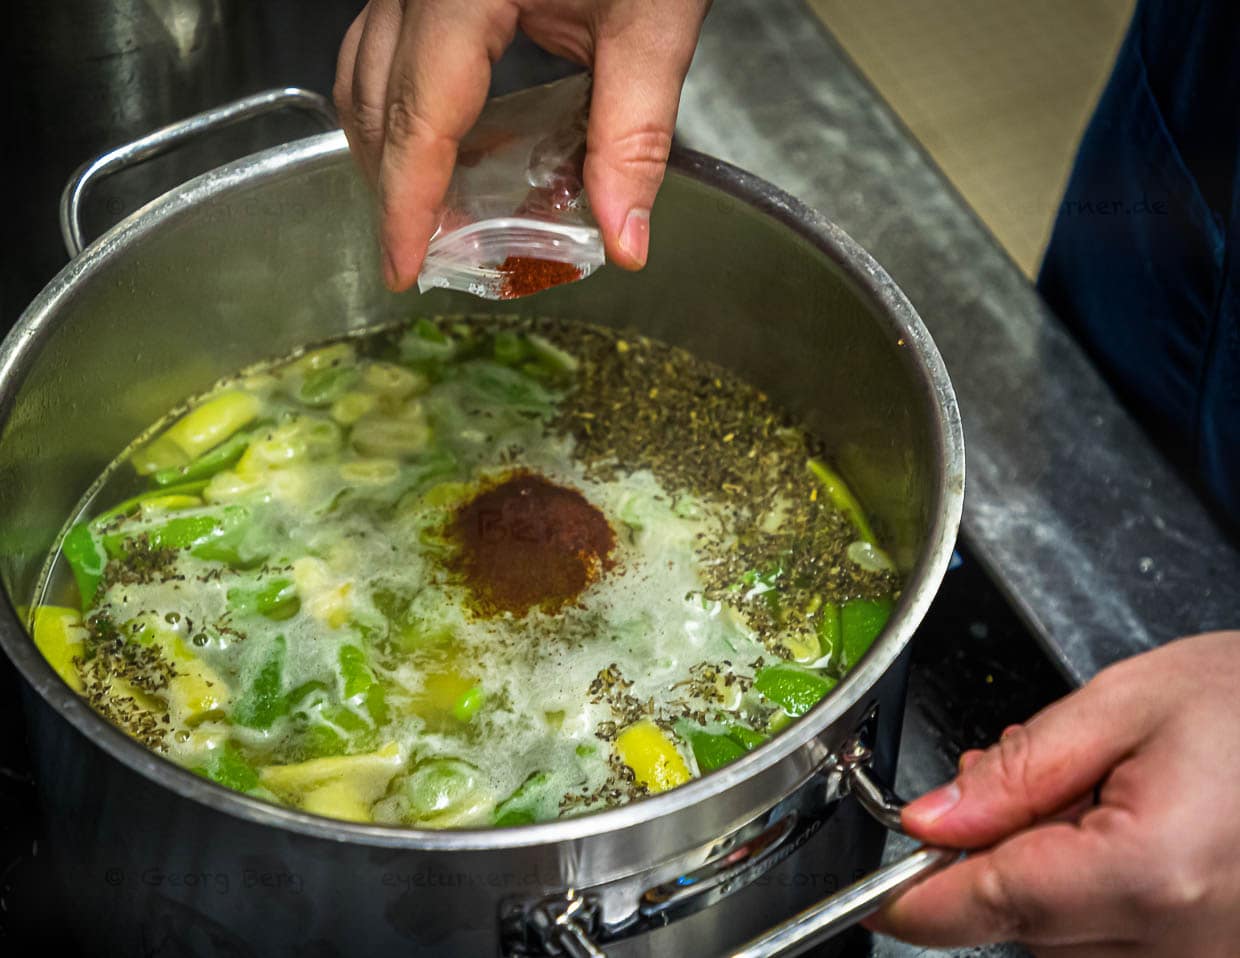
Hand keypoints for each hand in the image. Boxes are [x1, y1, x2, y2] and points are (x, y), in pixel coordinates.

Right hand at [334, 0, 710, 290]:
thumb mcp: (654, 20)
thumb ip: (635, 134)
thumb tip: (625, 239)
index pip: (419, 118)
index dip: (406, 202)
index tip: (402, 266)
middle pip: (373, 96)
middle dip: (392, 182)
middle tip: (425, 250)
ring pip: (367, 67)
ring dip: (390, 144)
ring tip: (432, 207)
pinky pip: (391, 40)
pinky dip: (407, 101)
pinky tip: (448, 140)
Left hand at [869, 630, 1239, 956]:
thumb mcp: (1124, 703)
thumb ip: (1018, 769)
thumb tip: (929, 823)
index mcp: (1147, 870)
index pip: (991, 908)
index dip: (920, 905)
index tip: (878, 902)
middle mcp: (1184, 945)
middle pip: (1022, 928)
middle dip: (996, 862)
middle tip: (1032, 784)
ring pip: (1064, 944)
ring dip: (1049, 880)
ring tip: (1101, 799)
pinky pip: (1119, 950)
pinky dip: (1096, 901)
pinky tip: (1128, 838)